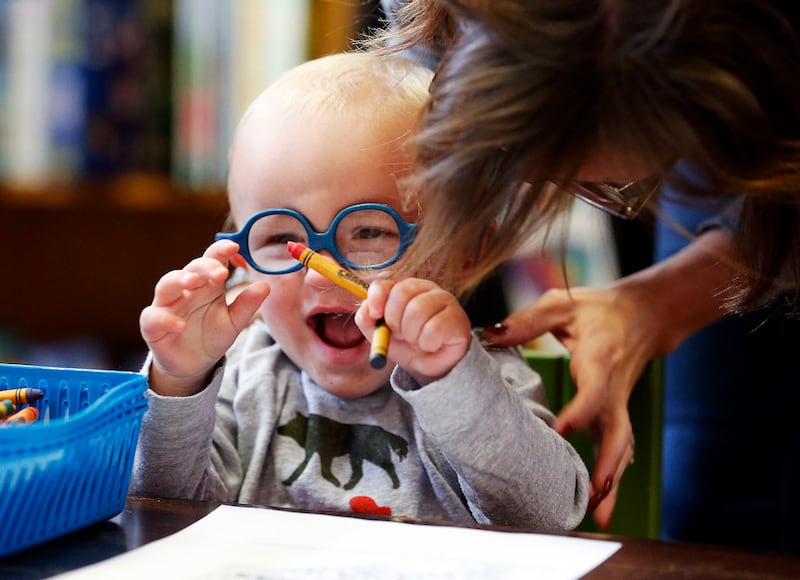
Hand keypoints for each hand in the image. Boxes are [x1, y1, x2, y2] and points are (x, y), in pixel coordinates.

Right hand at [139, 240, 269, 395]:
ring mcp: (167, 305)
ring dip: (178, 280)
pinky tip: (180, 325)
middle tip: (220, 272)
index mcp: (207, 285)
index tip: (234, 247)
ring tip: (193, 281)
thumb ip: (247, 304)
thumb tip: (266, 286)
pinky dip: (165, 319)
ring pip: (166, 284)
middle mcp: (186, 290)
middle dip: (205, 267)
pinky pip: (153, 316)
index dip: (220, 250)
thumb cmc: (212, 335)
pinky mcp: (153, 325)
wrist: (195, 364)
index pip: (212, 260)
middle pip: (191, 269)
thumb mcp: (234, 322)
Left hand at [357, 278, 471, 383]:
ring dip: (411, 335)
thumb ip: (367, 320)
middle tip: (401, 335)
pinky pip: (433, 329)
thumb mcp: (381, 335)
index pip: (385, 283)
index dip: (377, 299)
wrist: (430, 366)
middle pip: (401, 293)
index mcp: (404, 288)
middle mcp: (426, 288)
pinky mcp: (458, 318)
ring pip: (417, 310)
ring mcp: (445, 300)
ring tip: (417, 341)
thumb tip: (366, 310)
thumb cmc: (406, 345)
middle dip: (394, 321)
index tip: (376, 316)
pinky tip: (431, 345)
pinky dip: (427, 343)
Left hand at [483, 284, 652, 525]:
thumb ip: (528, 321)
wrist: (644, 315)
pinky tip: (601, 503)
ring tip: (599, 515)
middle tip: (593, 494)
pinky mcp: (616, 413)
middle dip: (607, 464)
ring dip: (612, 481)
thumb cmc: (598, 310)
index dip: (581, 412)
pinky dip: (613, 476)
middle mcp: (612, 388)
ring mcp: (618, 404)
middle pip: (617, 432)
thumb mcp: (563, 304)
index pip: (594, 391)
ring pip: (621, 447)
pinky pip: (619, 447)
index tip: (561, 430)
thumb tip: (489, 334)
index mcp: (599, 360)